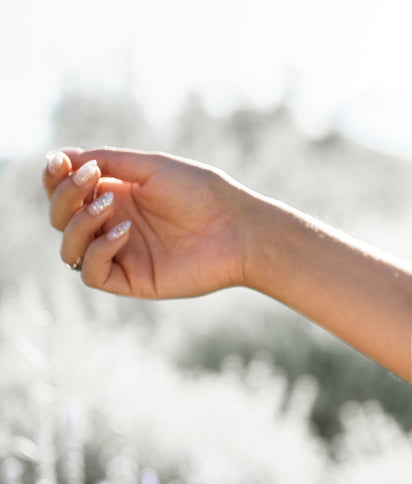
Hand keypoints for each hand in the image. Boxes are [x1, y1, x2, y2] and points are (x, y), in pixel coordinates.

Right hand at [43, 147, 257, 298]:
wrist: (239, 228)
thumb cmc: (202, 193)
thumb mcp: (151, 167)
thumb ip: (107, 161)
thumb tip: (59, 157)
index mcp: (116, 195)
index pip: (65, 191)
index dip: (54, 178)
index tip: (60, 162)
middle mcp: (113, 224)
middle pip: (60, 216)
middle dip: (66, 195)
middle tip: (91, 179)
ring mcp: (121, 254)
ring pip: (69, 247)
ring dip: (77, 223)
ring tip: (108, 206)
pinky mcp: (132, 280)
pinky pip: (92, 272)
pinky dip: (97, 250)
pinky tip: (122, 232)